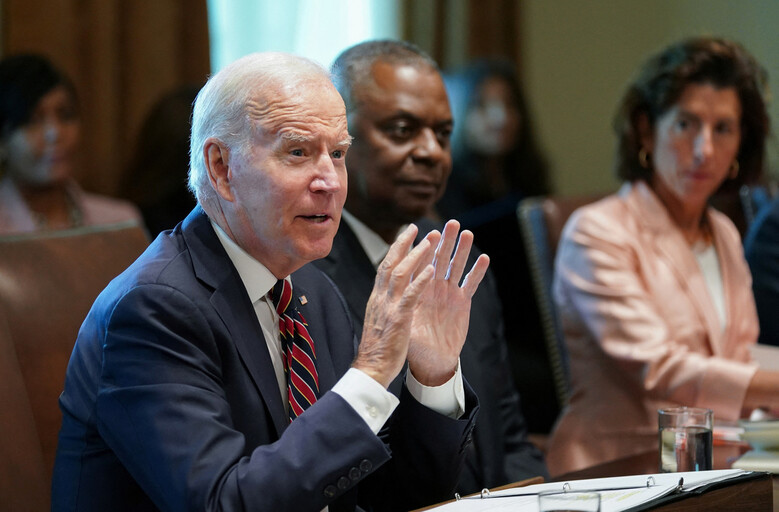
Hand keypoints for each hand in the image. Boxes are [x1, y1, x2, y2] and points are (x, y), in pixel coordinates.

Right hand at [353, 224, 439, 387]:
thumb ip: (384, 305)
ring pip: (400, 273)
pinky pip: (410, 295)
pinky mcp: (398, 319)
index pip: (385, 266)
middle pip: (390, 262)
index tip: (407, 234)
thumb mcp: (380, 320)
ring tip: (430, 241)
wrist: (370, 369)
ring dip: (416, 255)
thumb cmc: (378, 349)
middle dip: (404, 243)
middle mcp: (380, 298)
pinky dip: (420, 280)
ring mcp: (388, 307)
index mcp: (377, 298)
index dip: (396, 249)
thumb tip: (389, 294)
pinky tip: (431, 269)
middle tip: (417, 227)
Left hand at [407, 220, 489, 385]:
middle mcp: (431, 287)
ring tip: (467, 233)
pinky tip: (484, 258)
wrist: (430, 362)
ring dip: (461, 250)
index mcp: (415, 290)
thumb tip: (391, 298)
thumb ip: (401, 310)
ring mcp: (447, 293)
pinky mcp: (461, 303)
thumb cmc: (413, 345)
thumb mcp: (404, 327)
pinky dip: (477, 271)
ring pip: (455, 266)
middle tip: (451, 224)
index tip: (423, 230)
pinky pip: (470, 284)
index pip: (418, 263)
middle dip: (444, 241)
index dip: (421, 248)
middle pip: (438, 258)